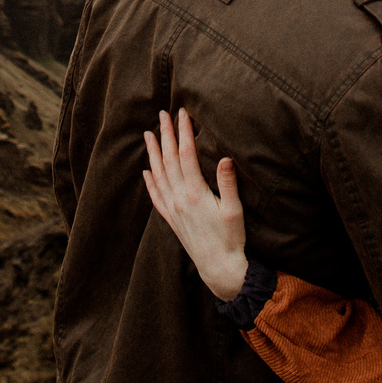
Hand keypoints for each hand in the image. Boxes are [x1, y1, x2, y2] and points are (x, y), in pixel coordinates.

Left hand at [140, 108, 249, 301]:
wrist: (219, 268)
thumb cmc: (231, 239)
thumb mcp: (234, 210)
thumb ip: (229, 184)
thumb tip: (225, 158)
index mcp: (195, 193)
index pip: (186, 155)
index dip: (183, 132)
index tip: (183, 113)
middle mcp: (179, 199)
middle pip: (168, 160)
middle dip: (165, 135)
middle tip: (162, 114)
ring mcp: (173, 210)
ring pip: (158, 175)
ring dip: (153, 153)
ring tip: (148, 135)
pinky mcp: (172, 220)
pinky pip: (156, 197)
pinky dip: (150, 182)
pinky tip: (146, 171)